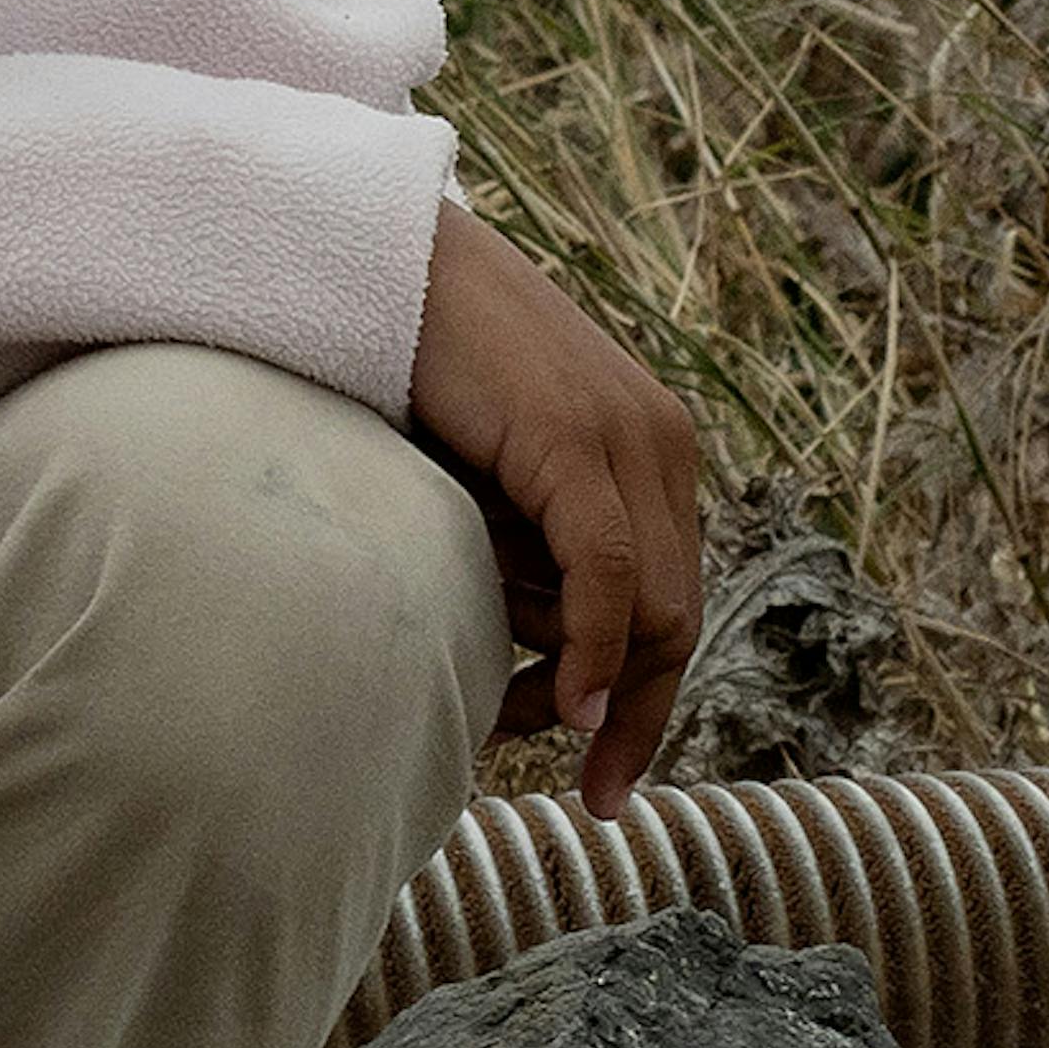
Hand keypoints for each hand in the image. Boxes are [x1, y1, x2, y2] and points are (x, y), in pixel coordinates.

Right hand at [402, 198, 707, 815]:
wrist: (371, 259)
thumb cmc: (410, 369)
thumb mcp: (487, 478)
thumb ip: (524, 547)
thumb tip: (532, 657)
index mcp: (646, 446)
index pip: (673, 598)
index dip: (652, 698)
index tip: (607, 775)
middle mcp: (656, 439)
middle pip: (677, 615)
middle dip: (638, 714)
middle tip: (587, 788)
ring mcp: (623, 434)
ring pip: (652, 604)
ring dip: (599, 690)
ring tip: (525, 732)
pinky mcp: (574, 436)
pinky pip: (606, 573)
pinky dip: (594, 649)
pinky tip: (563, 707)